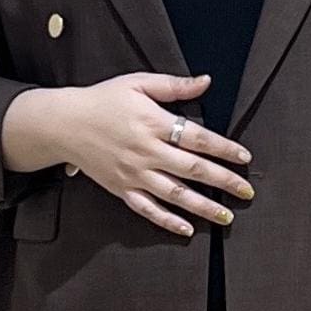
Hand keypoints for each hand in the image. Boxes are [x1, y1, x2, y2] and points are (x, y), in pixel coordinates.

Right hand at [53, 71, 255, 236]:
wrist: (64, 124)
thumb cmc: (102, 100)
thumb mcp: (137, 83)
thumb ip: (174, 86)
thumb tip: (205, 81)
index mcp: (154, 123)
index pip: (198, 138)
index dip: (224, 149)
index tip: (244, 158)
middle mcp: (147, 152)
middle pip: (193, 170)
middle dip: (223, 181)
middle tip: (246, 191)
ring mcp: (134, 174)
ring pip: (175, 194)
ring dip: (203, 207)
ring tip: (226, 216)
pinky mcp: (122, 189)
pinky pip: (148, 209)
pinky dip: (167, 221)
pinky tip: (187, 229)